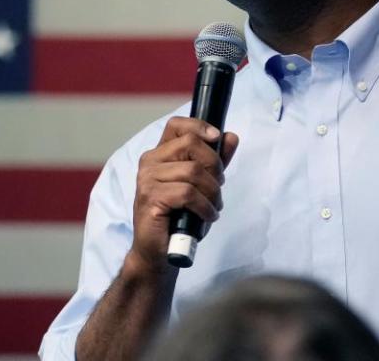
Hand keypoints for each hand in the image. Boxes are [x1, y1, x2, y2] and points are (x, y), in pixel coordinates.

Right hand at [126, 117, 238, 275]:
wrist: (159, 252)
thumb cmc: (179, 218)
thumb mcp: (202, 186)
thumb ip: (214, 161)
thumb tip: (231, 137)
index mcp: (159, 154)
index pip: (176, 124)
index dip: (199, 126)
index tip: (217, 138)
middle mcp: (149, 162)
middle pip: (191, 144)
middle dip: (214, 165)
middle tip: (218, 185)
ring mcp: (147, 180)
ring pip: (193, 171)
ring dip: (213, 192)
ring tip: (214, 206)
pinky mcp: (151, 199)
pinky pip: (188, 193)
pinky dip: (205, 206)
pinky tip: (208, 215)